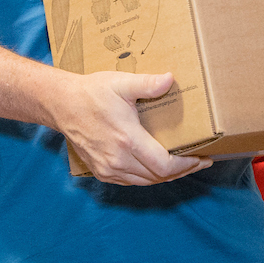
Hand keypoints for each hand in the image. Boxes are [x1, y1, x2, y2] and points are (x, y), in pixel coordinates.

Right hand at [42, 70, 208, 184]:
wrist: (62, 104)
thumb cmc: (91, 93)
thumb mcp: (120, 83)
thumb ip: (147, 83)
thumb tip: (169, 79)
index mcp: (127, 140)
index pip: (164, 165)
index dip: (186, 165)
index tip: (201, 157)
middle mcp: (118, 160)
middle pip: (158, 177)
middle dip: (182, 171)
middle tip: (199, 161)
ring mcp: (108, 169)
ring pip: (145, 182)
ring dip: (166, 176)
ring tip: (183, 166)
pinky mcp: (101, 172)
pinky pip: (131, 182)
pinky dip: (148, 178)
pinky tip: (157, 169)